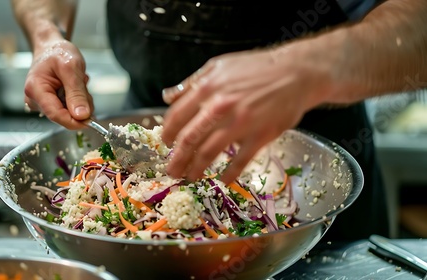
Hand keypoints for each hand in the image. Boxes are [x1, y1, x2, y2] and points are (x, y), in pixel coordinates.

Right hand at [24, 40, 92, 128]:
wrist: (52, 47)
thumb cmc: (58, 52)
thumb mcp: (71, 68)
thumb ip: (77, 93)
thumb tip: (82, 116)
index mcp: (35, 89)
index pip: (55, 114)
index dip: (74, 121)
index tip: (91, 121)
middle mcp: (35, 100)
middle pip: (63, 115)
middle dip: (79, 105)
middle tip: (83, 85)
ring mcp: (42, 103)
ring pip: (69, 113)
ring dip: (80, 101)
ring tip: (78, 82)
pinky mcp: (50, 104)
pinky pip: (69, 109)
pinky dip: (78, 100)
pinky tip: (74, 87)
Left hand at [161, 41, 341, 183]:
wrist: (296, 72)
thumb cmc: (257, 68)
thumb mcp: (219, 66)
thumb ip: (191, 83)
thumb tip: (167, 96)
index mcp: (207, 88)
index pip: (177, 116)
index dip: (168, 134)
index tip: (165, 144)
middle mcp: (220, 106)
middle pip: (189, 139)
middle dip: (176, 159)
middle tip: (171, 170)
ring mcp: (240, 123)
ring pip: (209, 153)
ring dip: (195, 169)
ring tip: (189, 177)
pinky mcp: (259, 136)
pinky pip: (239, 161)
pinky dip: (229, 174)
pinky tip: (222, 180)